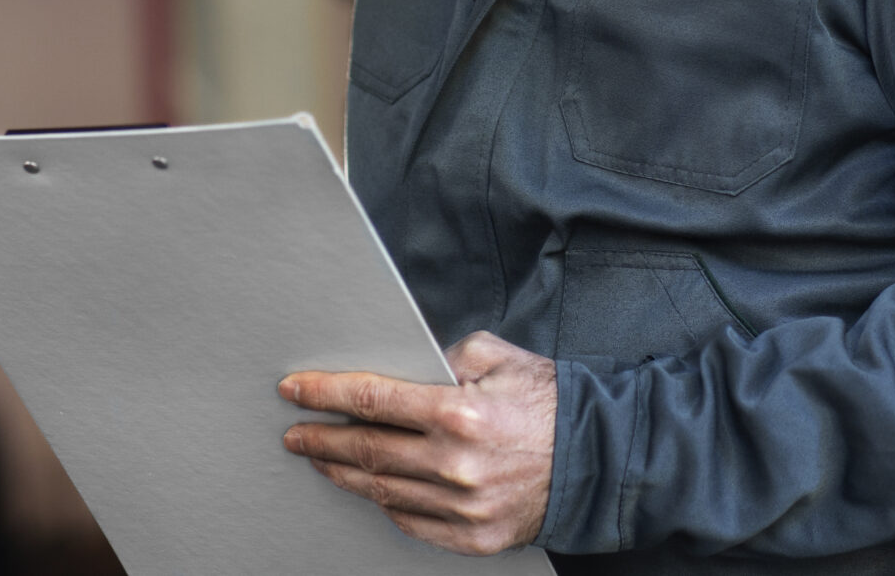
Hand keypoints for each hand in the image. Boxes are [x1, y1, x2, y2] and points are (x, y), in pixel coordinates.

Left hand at [279, 331, 555, 555]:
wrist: (600, 460)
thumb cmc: (548, 403)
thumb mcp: (497, 358)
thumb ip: (444, 356)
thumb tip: (400, 364)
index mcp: (458, 413)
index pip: (371, 400)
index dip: (324, 394)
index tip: (294, 390)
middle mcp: (455, 465)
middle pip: (366, 451)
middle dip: (321, 440)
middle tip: (295, 434)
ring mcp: (463, 508)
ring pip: (381, 491)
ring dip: (343, 473)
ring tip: (321, 459)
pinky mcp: (473, 538)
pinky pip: (411, 522)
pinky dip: (384, 503)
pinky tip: (370, 488)